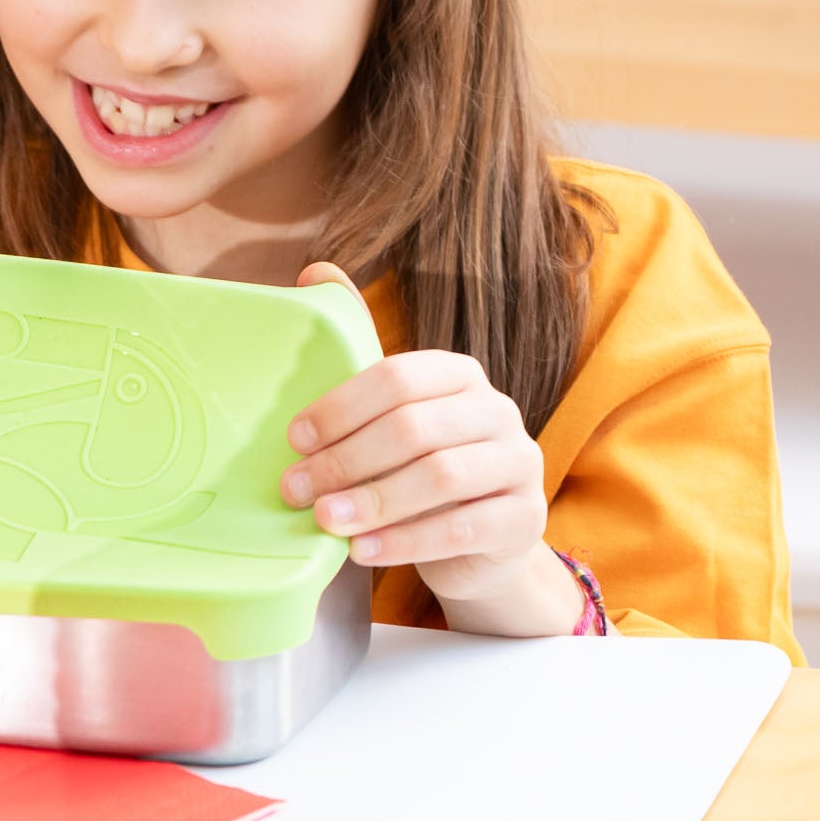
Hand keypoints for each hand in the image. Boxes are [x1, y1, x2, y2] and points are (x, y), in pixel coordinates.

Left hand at [281, 263, 588, 638]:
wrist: (480, 545)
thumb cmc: (420, 471)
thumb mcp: (390, 417)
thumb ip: (357, 351)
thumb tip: (312, 270)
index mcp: (459, 376)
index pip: (399, 378)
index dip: (342, 406)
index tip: (294, 438)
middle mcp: (497, 411)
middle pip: (415, 428)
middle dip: (347, 460)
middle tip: (296, 489)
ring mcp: (519, 464)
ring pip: (442, 476)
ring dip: (374, 501)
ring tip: (326, 521)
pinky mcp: (525, 517)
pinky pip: (463, 527)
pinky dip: (406, 540)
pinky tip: (362, 551)